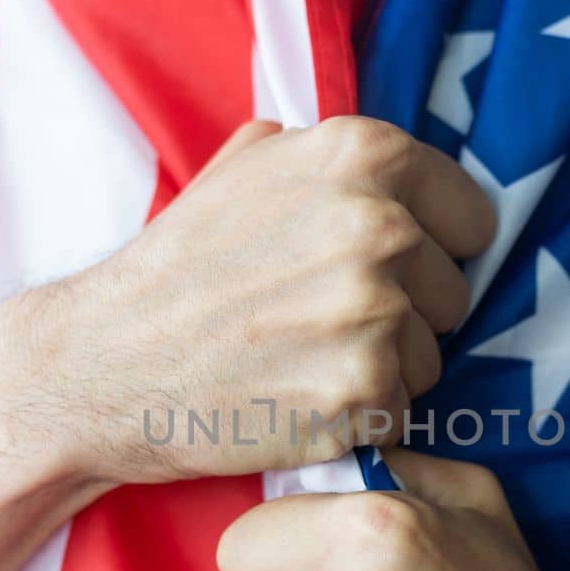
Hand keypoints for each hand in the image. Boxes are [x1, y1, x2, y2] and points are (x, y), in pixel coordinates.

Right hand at [0, 117, 495, 484]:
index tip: (380, 269)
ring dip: (381, 367)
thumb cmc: (174, 269)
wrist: (100, 364)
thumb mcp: (243, 167)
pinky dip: (357, 415)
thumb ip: (327, 155)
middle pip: (454, 291)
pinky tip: (294, 398)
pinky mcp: (365, 392)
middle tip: (316, 320)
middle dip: (404, 312)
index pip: (469, 215)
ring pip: (432, 356)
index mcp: (363, 155)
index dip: (429, 248)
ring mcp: (375, 312)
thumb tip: (393, 165)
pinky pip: (401, 410)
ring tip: (299, 358)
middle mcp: (381, 225)